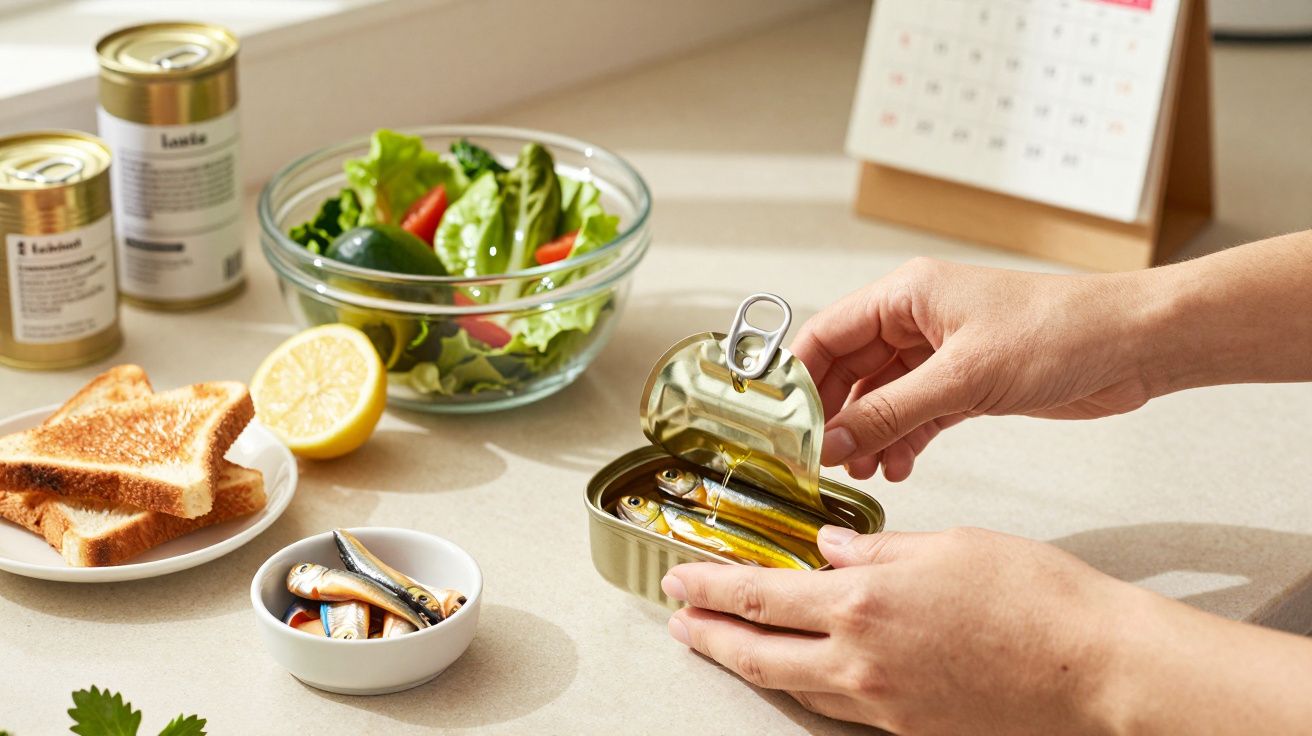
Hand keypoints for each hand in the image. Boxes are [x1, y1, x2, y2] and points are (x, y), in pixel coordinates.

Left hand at [662, 526, 1139, 734]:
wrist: (1095, 670)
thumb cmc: (1036, 599)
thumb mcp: (945, 545)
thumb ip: (875, 546)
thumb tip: (830, 544)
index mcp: (863, 603)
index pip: (760, 594)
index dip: (710, 587)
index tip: (680, 578)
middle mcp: (861, 662)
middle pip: (757, 652)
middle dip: (707, 634)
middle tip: (679, 619)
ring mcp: (883, 704)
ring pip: (791, 684)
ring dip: (748, 663)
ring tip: (725, 644)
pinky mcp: (909, 727)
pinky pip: (836, 706)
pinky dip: (804, 684)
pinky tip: (800, 671)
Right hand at [791, 258, 1156, 480]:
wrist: (1134, 346)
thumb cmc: (1061, 331)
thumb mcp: (963, 378)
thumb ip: (890, 412)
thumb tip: (834, 440)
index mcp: (907, 296)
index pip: (827, 333)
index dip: (799, 378)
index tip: (783, 423)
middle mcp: (918, 320)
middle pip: (850, 370)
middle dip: (834, 416)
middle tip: (819, 459)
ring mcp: (942, 354)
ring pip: (882, 398)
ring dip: (868, 435)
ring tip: (861, 473)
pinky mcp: (967, 384)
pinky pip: (916, 415)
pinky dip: (904, 442)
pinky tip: (898, 468)